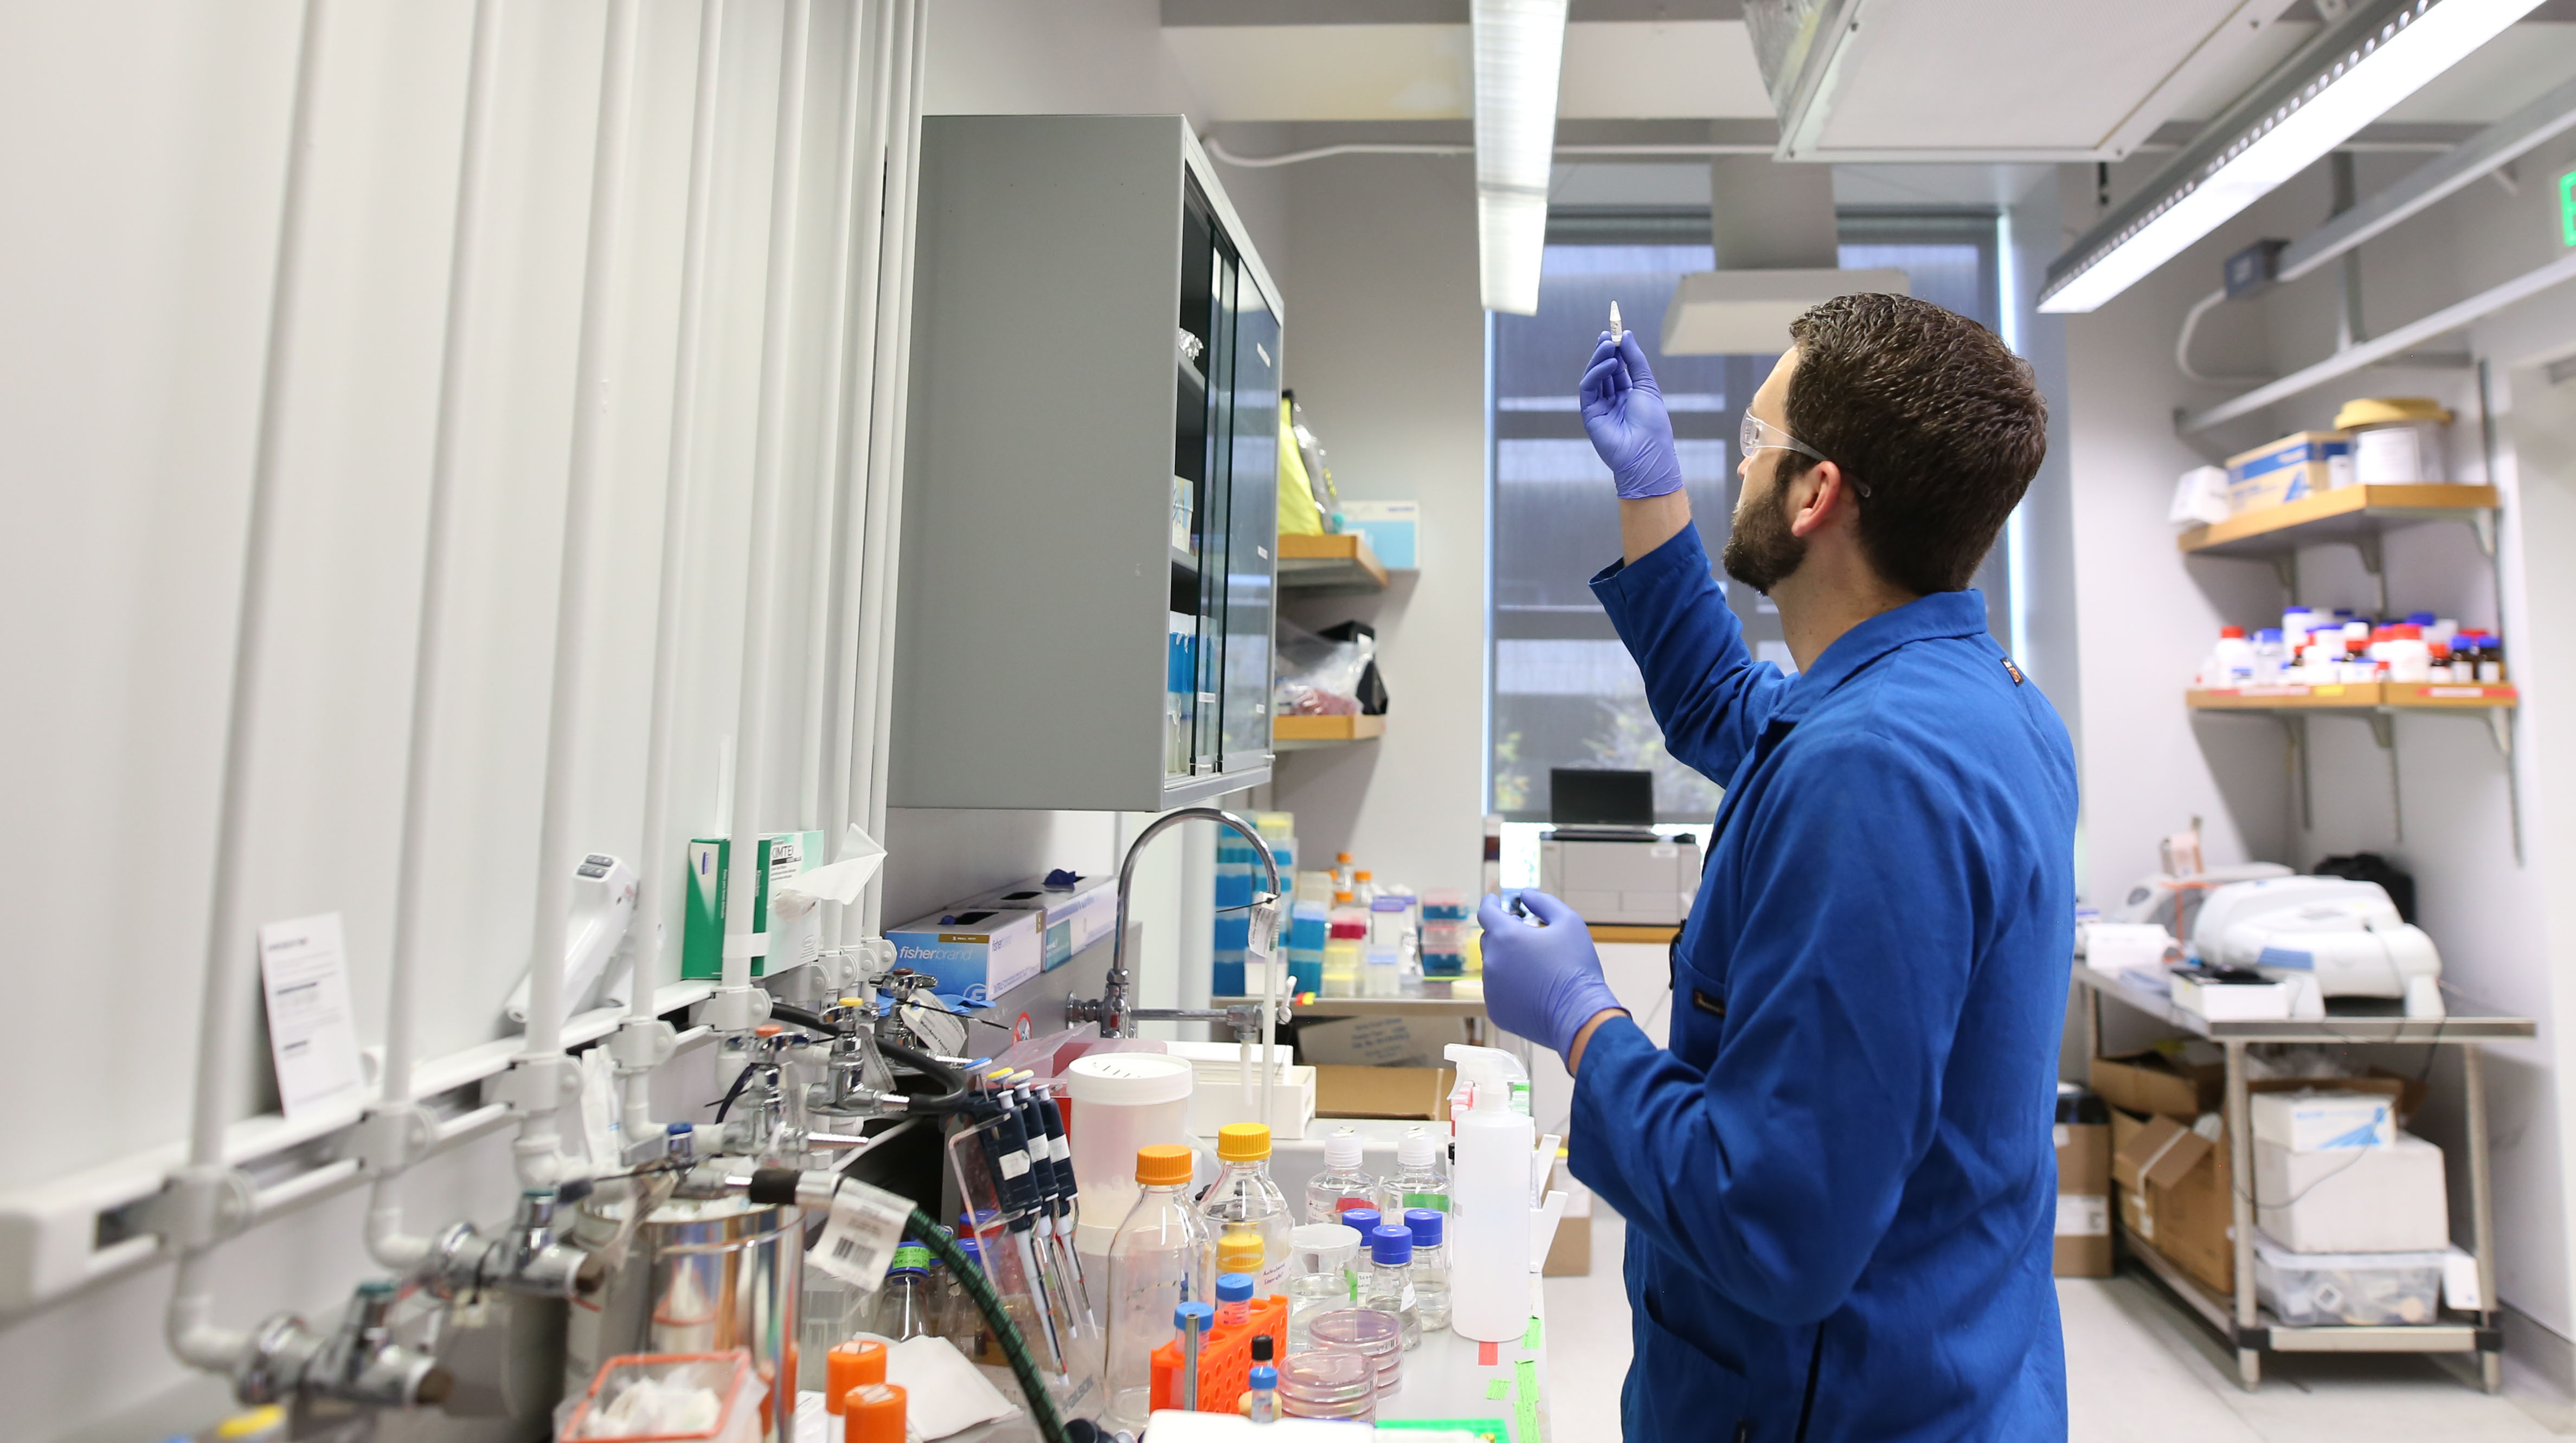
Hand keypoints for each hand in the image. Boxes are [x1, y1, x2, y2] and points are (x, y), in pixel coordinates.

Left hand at [1477, 890, 1625, 1058]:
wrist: (1580, 1015)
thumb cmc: (1577, 966)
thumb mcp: (1569, 923)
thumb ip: (1544, 902)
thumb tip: (1525, 894)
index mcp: (1505, 936)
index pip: (1486, 913)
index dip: (1490, 904)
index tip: (1494, 900)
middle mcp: (1491, 961)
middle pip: (1491, 939)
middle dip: (1505, 933)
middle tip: (1526, 935)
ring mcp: (1491, 989)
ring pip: (1494, 966)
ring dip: (1507, 960)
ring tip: (1535, 966)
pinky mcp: (1495, 1010)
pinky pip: (1497, 991)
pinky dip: (1509, 985)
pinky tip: (1532, 988)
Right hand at [1579, 331, 1682, 499]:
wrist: (1647, 453)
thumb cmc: (1653, 424)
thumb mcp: (1647, 385)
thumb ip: (1635, 360)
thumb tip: (1627, 334)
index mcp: (1630, 395)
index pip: (1619, 367)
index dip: (1617, 349)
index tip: (1617, 330)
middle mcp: (1613, 400)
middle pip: (1605, 370)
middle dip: (1606, 350)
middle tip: (1608, 333)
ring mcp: (1600, 407)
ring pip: (1595, 376)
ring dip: (1600, 358)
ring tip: (1608, 342)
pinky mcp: (1590, 414)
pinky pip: (1589, 388)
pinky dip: (1597, 373)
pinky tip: (1609, 363)